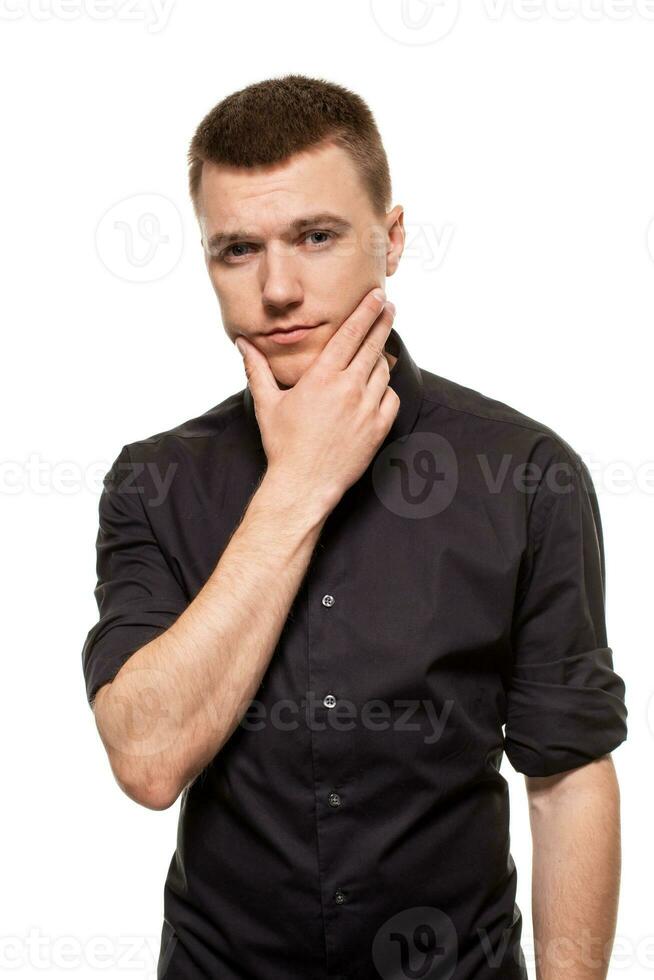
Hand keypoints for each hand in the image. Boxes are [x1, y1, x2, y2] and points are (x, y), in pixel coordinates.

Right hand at [236, 288, 398, 511]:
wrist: (304, 484)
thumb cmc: (283, 444)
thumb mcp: (266, 403)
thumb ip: (257, 369)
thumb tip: (243, 344)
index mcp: (322, 377)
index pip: (351, 334)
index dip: (366, 311)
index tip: (377, 297)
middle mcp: (348, 388)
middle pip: (373, 346)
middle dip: (383, 323)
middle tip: (389, 308)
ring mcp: (367, 409)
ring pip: (383, 372)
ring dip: (380, 359)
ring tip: (376, 353)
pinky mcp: (379, 428)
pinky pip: (391, 398)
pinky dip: (386, 390)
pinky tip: (377, 389)